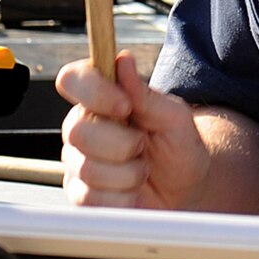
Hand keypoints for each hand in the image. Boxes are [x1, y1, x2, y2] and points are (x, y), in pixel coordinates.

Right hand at [56, 55, 211, 209]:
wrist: (185, 189)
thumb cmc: (179, 147)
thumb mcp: (174, 117)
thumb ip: (146, 93)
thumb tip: (123, 61)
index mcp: (100, 98)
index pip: (72, 80)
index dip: (94, 92)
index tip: (125, 106)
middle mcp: (82, 126)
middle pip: (77, 130)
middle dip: (122, 143)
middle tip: (143, 145)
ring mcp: (77, 161)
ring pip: (88, 168)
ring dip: (128, 173)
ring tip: (142, 169)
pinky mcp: (79, 193)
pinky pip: (90, 198)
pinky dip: (122, 198)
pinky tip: (133, 191)